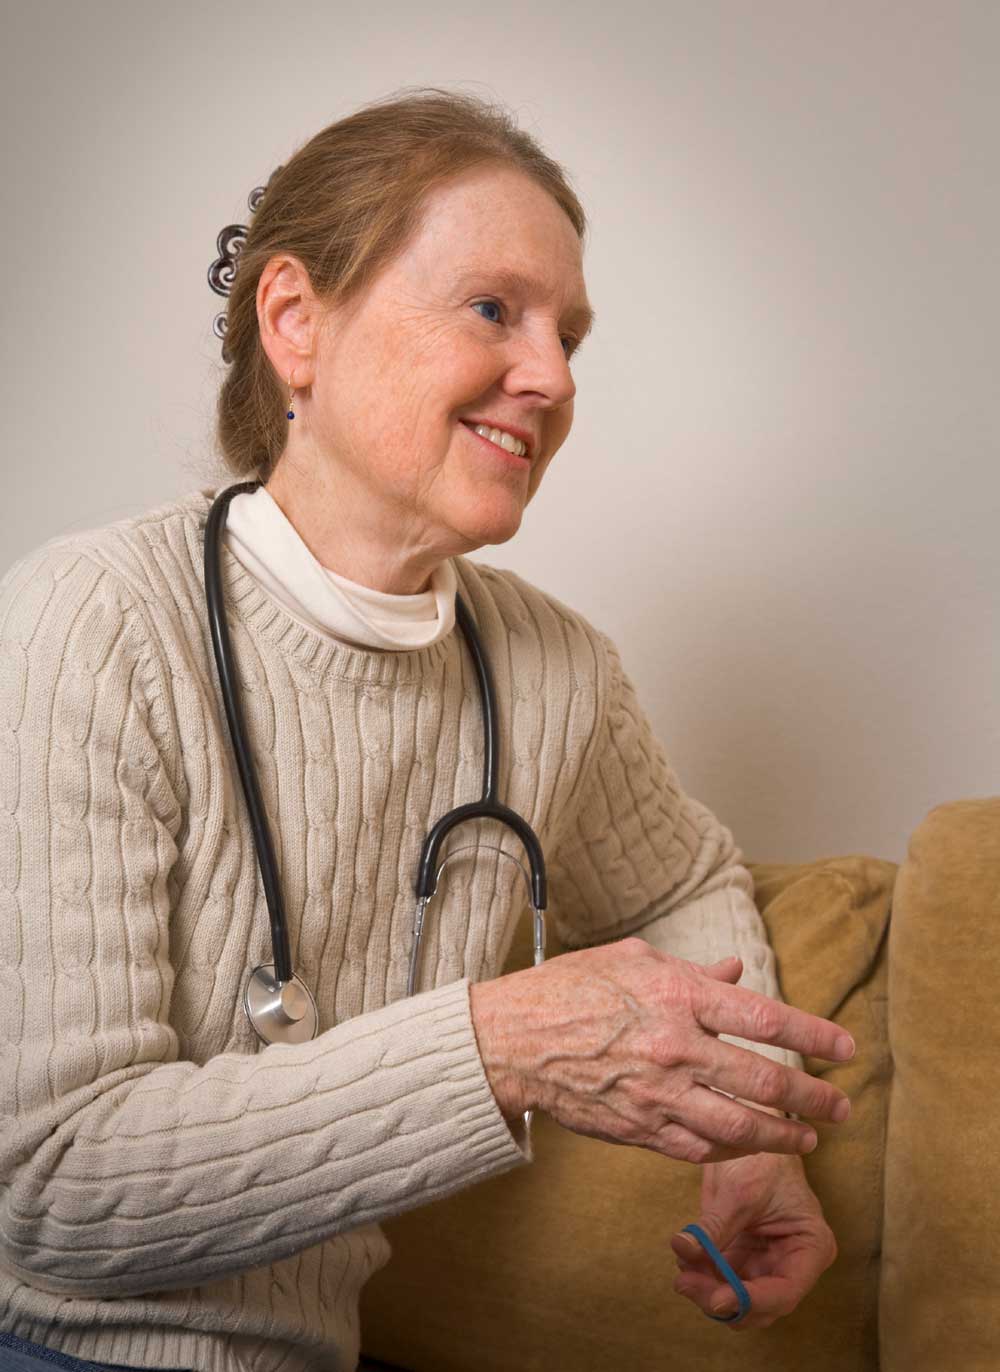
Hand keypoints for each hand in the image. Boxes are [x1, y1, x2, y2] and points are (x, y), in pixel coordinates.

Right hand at [469, 939, 853, 1163]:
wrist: (511, 1041)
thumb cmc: (569, 989)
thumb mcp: (632, 960)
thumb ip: (691, 971)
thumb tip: (736, 973)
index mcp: (677, 996)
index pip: (763, 1017)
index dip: (812, 1034)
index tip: (845, 1048)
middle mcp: (675, 1048)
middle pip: (763, 1080)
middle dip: (813, 1096)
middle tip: (842, 1104)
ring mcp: (658, 1095)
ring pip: (741, 1126)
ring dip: (784, 1134)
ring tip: (811, 1137)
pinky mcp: (640, 1129)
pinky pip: (701, 1147)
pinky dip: (734, 1148)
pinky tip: (752, 1145)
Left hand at [670, 1151, 837, 1328]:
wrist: (752, 1130)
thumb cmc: (761, 1158)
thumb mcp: (739, 1192)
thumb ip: (714, 1227)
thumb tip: (682, 1249)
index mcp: (811, 1246)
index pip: (785, 1291)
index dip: (751, 1301)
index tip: (716, 1300)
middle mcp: (794, 1262)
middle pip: (761, 1304)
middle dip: (724, 1299)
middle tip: (687, 1284)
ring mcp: (768, 1262)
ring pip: (739, 1299)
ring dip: (709, 1291)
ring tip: (683, 1273)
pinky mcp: (744, 1257)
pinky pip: (722, 1279)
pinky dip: (703, 1277)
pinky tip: (685, 1261)